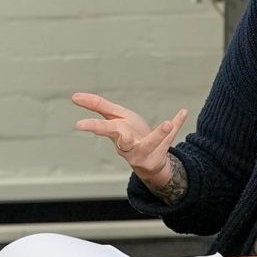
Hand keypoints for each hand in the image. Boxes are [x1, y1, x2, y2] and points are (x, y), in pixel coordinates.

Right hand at [72, 92, 187, 181]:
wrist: (149, 161)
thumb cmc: (129, 134)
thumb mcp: (115, 117)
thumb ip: (97, 105)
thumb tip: (74, 95)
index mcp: (116, 133)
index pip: (103, 128)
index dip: (91, 126)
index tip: (78, 125)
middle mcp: (128, 146)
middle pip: (124, 142)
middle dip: (124, 139)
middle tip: (126, 137)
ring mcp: (145, 152)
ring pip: (151, 143)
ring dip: (159, 135)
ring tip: (167, 124)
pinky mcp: (160, 152)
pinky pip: (170, 137)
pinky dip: (176, 123)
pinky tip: (182, 112)